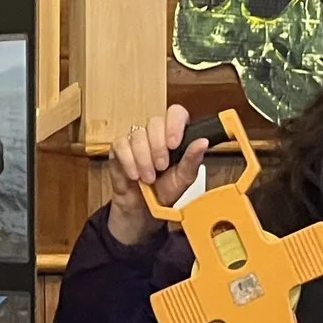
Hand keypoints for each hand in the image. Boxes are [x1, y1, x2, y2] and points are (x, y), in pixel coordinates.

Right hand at [106, 105, 209, 247]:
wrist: (143, 208)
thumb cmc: (164, 191)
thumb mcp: (183, 179)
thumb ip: (193, 160)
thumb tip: (203, 142)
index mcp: (174, 135)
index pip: (176, 113)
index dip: (174, 124)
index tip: (174, 143)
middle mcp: (155, 134)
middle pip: (154, 122)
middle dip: (158, 147)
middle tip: (161, 166)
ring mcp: (136, 139)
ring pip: (138, 135)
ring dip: (144, 159)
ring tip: (148, 177)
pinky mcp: (119, 148)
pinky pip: (121, 145)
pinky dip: (129, 162)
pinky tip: (135, 174)